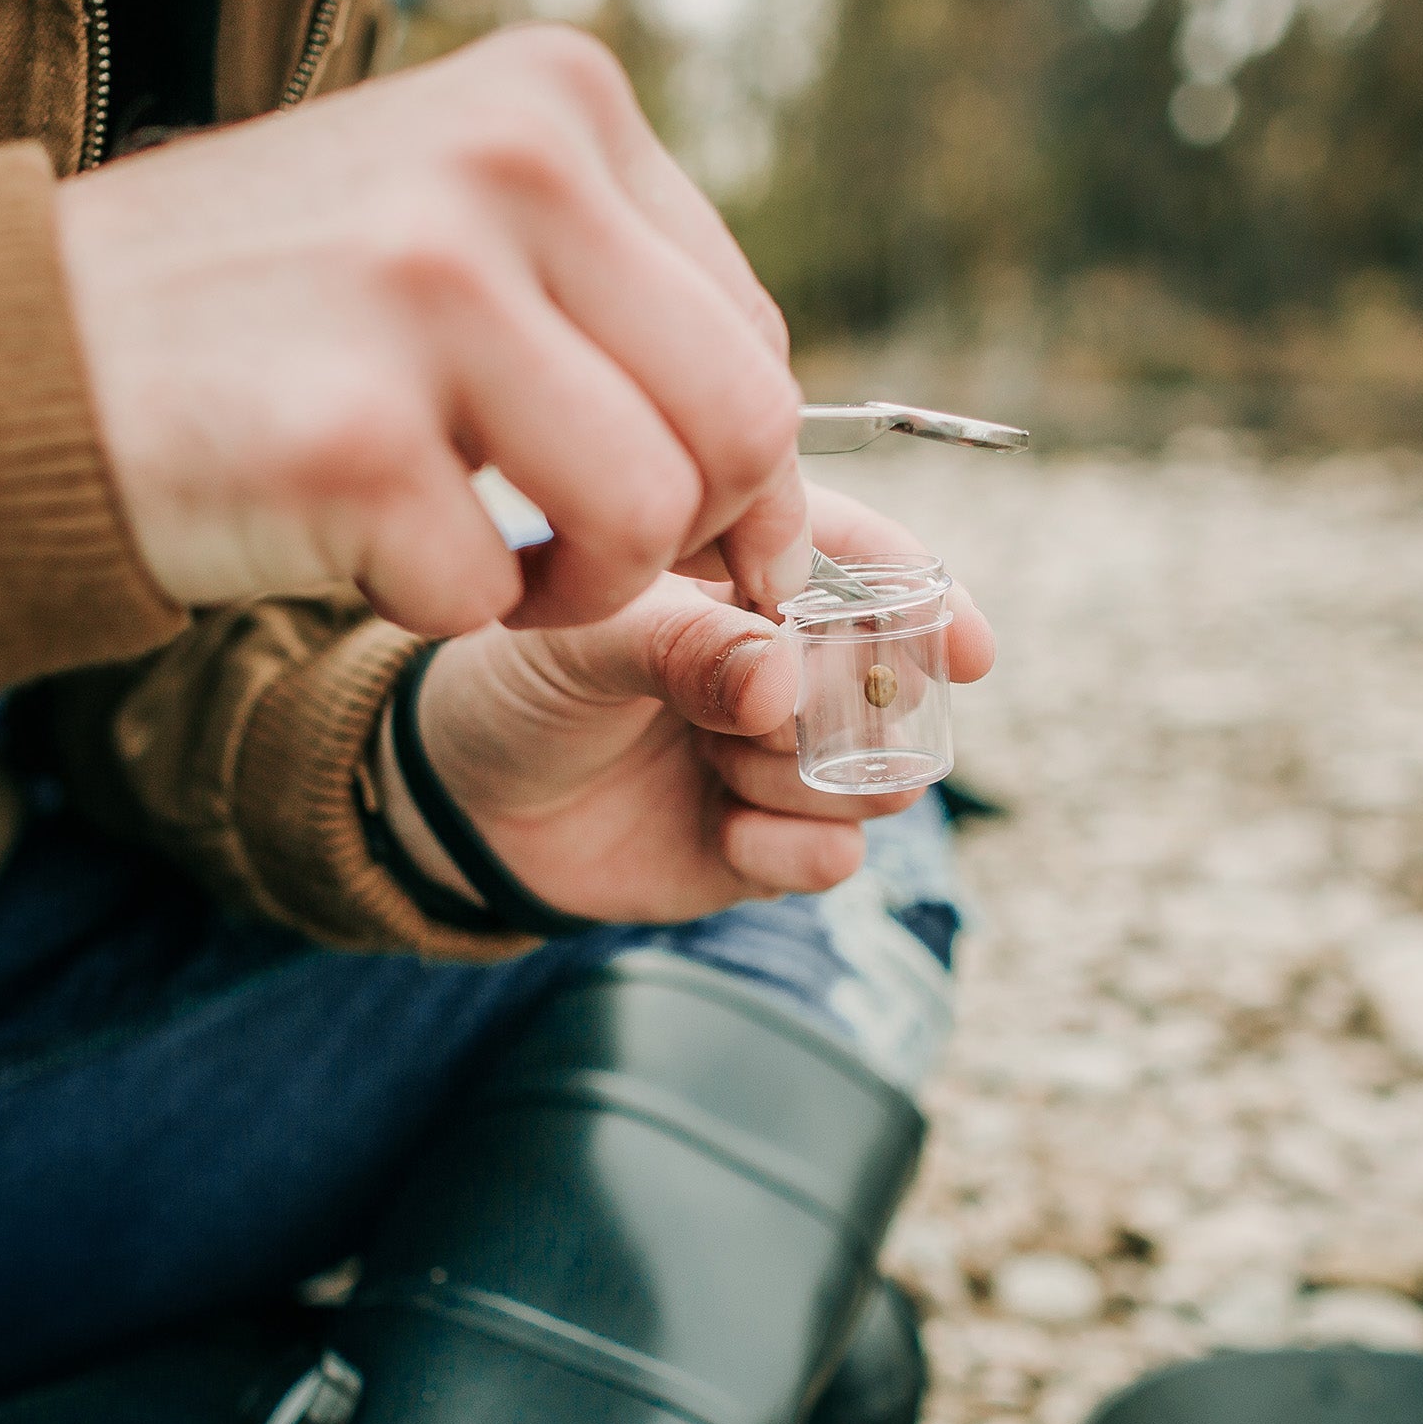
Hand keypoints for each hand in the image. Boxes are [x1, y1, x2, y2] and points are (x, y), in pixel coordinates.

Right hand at [54, 25, 812, 635]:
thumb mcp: (445, 217)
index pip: (750, 324)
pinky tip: (361, 551)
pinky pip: (490, 591)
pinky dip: (437, 611)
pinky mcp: (348, 435)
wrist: (6, 359)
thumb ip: (605, 287)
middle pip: (741, 424)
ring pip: (648, 515)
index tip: (669, 520)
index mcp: (556, 99)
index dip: (731, 464)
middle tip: (591, 565)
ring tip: (487, 567)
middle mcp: (506, 164)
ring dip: (580, 589)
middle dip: (688, 538)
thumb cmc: (254, 317)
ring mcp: (423, 291)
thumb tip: (774, 450)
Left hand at [377, 484, 997, 921]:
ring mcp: (789, 754)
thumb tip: (790, 680)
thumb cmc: (516, 684)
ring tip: (713, 763)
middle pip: (897, 682)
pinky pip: (835, 856)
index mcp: (752, 571)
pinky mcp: (773, 842)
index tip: (960, 649)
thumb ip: (684, 647)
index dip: (929, 603)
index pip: (876, 567)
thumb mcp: (583, 642)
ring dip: (804, 775)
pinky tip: (724, 830)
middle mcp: (792, 660)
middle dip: (845, 705)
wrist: (462, 807)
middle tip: (759, 716)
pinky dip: (788, 849)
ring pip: (881, 776)